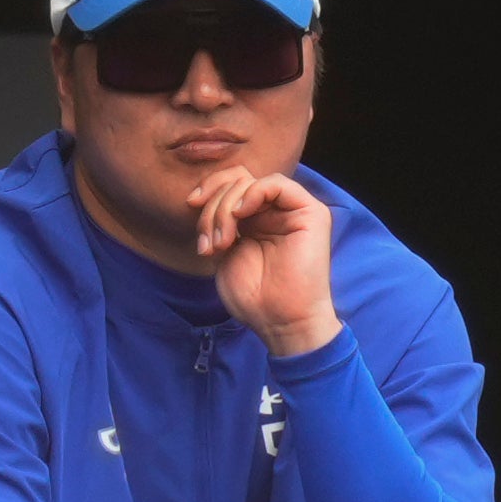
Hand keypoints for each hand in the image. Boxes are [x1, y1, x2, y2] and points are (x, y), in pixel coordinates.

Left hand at [194, 167, 340, 358]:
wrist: (281, 322)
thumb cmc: (255, 298)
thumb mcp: (224, 252)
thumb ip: (218, 222)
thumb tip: (201, 197)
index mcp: (256, 219)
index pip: (229, 184)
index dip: (208, 189)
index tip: (190, 206)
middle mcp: (275, 211)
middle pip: (236, 179)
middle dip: (213, 206)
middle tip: (210, 241)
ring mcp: (293, 211)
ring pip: (250, 181)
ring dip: (227, 207)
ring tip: (223, 242)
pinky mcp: (310, 213)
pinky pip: (276, 184)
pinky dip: (252, 193)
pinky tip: (241, 214)